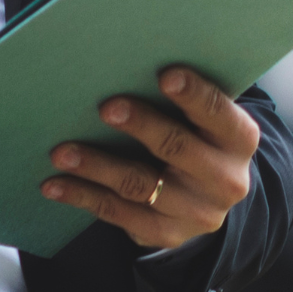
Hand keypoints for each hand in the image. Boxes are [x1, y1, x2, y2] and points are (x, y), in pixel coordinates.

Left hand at [41, 67, 259, 250]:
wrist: (210, 192)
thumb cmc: (196, 131)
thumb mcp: (204, 115)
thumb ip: (179, 94)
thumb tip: (123, 57)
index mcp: (238, 139)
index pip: (218, 113)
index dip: (194, 95)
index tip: (166, 75)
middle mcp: (224, 179)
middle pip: (177, 149)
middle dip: (140, 126)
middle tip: (105, 107)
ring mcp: (196, 213)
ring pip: (140, 186)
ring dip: (96, 166)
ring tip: (60, 151)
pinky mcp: (166, 234)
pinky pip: (119, 214)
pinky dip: (83, 196)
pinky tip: (54, 184)